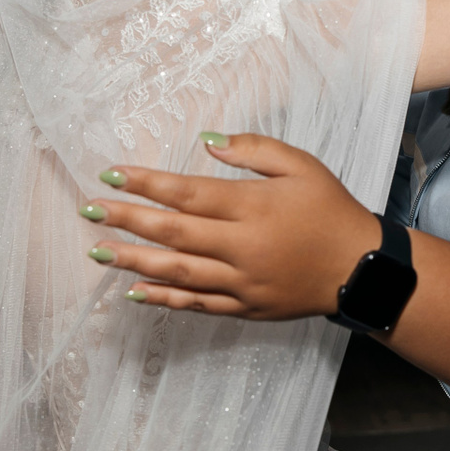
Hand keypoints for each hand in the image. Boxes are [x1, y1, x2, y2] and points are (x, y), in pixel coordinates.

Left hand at [84, 134, 380, 318]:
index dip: (147, 184)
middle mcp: (243, 247)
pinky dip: (164, 299)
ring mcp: (242, 282)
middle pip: (174, 234)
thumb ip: (253, 151)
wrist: (360, 268)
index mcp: (254, 207)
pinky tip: (134, 291)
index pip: (188, 194)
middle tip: (89, 211)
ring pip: (178, 273)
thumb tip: (206, 143)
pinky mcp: (245, 308)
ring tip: (98, 251)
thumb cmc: (330, 210)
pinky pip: (197, 305)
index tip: (111, 174)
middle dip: (127, 221)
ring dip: (134, 262)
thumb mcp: (301, 166)